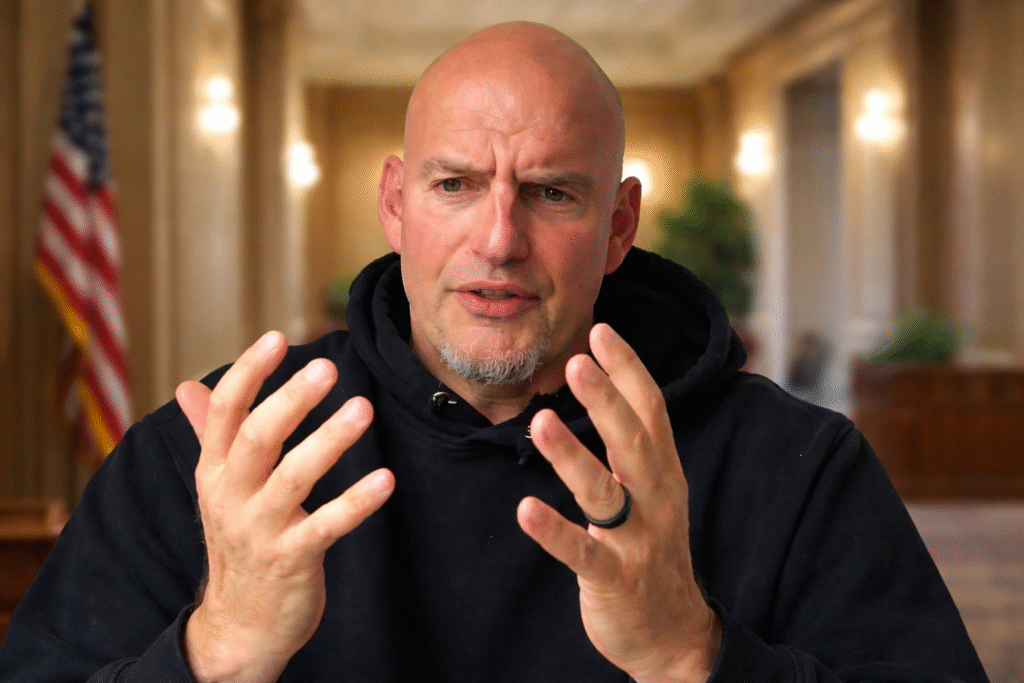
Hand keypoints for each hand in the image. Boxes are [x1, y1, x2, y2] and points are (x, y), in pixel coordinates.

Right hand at [175, 331, 394, 682]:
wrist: (239, 625)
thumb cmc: (239, 540)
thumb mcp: (217, 487)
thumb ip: (209, 435)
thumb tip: (186, 387)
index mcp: (213, 471)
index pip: (223, 413)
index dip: (248, 373)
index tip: (276, 337)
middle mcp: (230, 497)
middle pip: (257, 438)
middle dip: (291, 399)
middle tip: (327, 366)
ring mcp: (259, 531)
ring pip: (292, 478)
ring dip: (329, 440)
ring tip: (362, 408)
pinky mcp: (291, 561)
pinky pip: (327, 527)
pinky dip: (356, 502)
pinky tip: (385, 479)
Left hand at [517, 323, 720, 682]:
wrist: (674, 633)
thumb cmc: (652, 547)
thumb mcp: (654, 490)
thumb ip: (634, 444)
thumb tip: (609, 385)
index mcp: (663, 471)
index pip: (651, 410)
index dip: (628, 370)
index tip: (601, 330)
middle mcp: (656, 499)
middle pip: (633, 441)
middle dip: (606, 400)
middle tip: (577, 361)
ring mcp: (638, 540)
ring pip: (605, 492)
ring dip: (572, 456)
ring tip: (540, 422)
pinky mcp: (617, 579)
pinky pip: (583, 554)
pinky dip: (555, 532)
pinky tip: (526, 510)